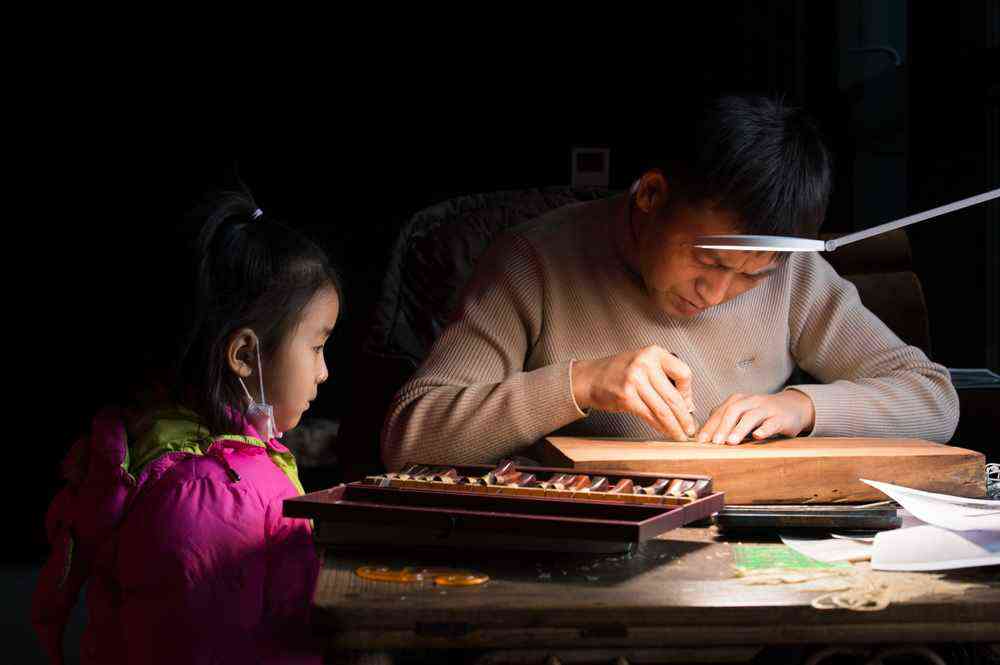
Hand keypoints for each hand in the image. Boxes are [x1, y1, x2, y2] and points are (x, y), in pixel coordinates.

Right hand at [572, 346, 695, 440]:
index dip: (688, 392)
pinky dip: (660, 427)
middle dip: (685, 417)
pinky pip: (649, 416)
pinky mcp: (627, 397)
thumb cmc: (617, 371)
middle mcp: (645, 364)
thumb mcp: (643, 363)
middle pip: (674, 396)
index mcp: (654, 353)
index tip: (688, 404)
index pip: (684, 374)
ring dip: (674, 426)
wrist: (590, 378)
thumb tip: (686, 402)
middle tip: (690, 427)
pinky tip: (665, 431)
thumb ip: (664, 377)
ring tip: (680, 434)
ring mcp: (635, 381)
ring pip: (663, 410)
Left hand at [696, 389, 814, 444]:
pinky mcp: (781, 418)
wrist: (792, 407)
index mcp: (738, 400)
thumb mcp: (741, 413)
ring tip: (731, 442)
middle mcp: (751, 402)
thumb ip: (724, 420)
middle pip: (734, 411)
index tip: (701, 441)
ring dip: (740, 429)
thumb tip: (702, 435)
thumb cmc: (761, 413)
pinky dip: (765, 429)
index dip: (710, 426)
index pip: (720, 411)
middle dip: (723, 427)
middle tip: (715, 443)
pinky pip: (772, 423)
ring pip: (751, 416)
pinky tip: (758, 436)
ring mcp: (767, 409)